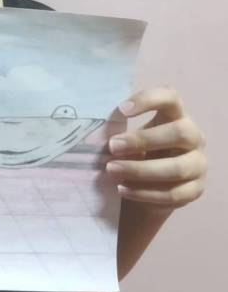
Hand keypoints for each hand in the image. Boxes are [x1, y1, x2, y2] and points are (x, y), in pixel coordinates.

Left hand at [106, 86, 206, 213]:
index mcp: (175, 116)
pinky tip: (122, 189)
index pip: (170, 97)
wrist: (146, 187)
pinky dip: (144, 193)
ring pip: (176, 168)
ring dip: (140, 170)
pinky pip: (172, 194)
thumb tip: (93, 134)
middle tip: (112, 147)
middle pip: (179, 133)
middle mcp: (193, 137)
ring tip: (112, 171)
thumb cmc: (134, 153)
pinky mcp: (195, 189)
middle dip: (142, 140)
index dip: (149, 100)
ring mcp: (198, 164)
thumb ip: (117, 132)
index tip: (121, 109)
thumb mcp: (127, 139)